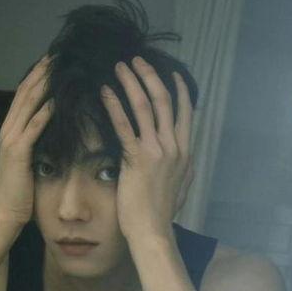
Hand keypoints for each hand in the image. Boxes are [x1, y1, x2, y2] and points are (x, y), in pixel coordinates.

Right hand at [0, 55, 53, 226]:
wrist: (5, 213)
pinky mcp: (18, 152)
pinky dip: (45, 112)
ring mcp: (11, 140)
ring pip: (27, 105)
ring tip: (57, 68)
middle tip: (55, 55)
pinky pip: (33, 127)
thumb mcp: (26, 162)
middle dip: (40, 73)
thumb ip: (34, 143)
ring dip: (42, 85)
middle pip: (24, 93)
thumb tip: (50, 130)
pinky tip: (57, 100)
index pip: (23, 96)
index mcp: (9, 131)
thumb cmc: (19, 191)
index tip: (51, 62)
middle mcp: (7, 131)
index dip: (36, 77)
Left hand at [100, 56, 193, 239]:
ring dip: (131, 83)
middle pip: (163, 100)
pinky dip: (113, 106)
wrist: (152, 230)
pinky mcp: (136, 158)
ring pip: (144, 107)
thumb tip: (186, 158)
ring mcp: (156, 150)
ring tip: (119, 68)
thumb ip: (183, 167)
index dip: (178, 89)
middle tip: (135, 60)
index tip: (170, 72)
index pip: (184, 111)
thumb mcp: (182, 186)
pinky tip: (104, 93)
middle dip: (149, 76)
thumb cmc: (162, 212)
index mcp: (185, 151)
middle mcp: (173, 145)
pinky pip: (123, 125)